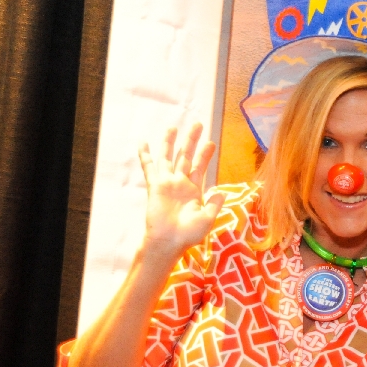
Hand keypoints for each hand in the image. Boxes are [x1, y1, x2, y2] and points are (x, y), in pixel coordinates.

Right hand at [138, 124, 223, 257]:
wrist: (170, 242)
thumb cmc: (189, 234)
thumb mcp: (208, 218)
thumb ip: (214, 204)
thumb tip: (222, 193)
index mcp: (194, 191)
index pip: (201, 167)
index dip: (205, 155)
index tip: (211, 142)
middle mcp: (181, 184)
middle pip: (186, 157)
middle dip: (191, 141)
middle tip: (198, 124)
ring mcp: (168, 184)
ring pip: (169, 158)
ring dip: (170, 142)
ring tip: (173, 126)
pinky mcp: (156, 186)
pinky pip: (150, 168)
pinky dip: (146, 155)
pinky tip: (144, 142)